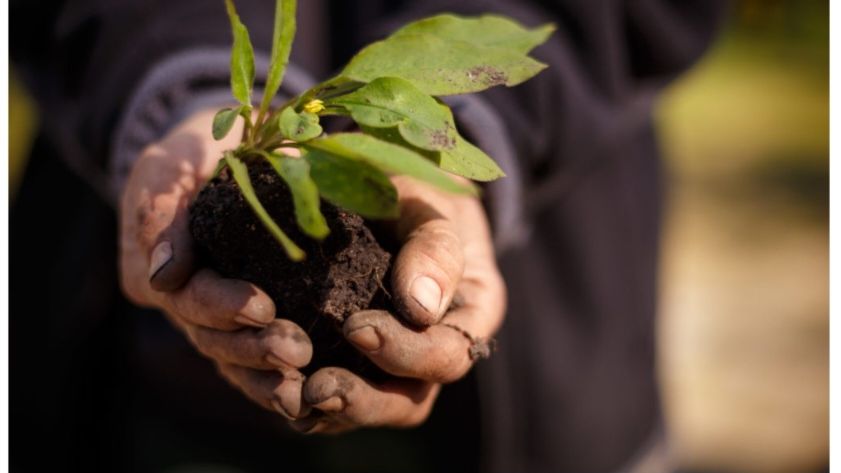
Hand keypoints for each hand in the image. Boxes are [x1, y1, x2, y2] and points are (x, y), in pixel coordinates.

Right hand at [118, 109, 312, 419]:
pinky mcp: (241, 323)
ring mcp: (208, 319)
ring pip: (231, 360)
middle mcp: (176, 304)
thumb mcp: (171, 164)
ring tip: (305, 388)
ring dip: (267, 378)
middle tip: (297, 350)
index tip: (263, 306)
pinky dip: (276, 381)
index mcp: (148, 269)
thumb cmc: (195, 151)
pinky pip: (253, 362)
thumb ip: (160, 209)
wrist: (222, 156)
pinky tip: (309, 394)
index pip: (185, 297)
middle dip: (252, 349)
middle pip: (210, 338)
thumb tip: (163, 276)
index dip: (222, 306)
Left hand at [295, 176, 506, 432]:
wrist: (387, 187)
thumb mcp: (429, 204)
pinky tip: (272, 387)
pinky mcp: (355, 361)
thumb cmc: (414, 190)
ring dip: (330, 412)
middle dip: (364, 402)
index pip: (447, 356)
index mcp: (470, 312)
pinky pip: (335, 397)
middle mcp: (436, 347)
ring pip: (372, 408)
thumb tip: (421, 308)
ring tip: (289, 395)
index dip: (405, 353)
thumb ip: (433, 249)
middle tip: (317, 388)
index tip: (355, 327)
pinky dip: (303, 398)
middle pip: (410, 400)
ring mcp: (396, 361)